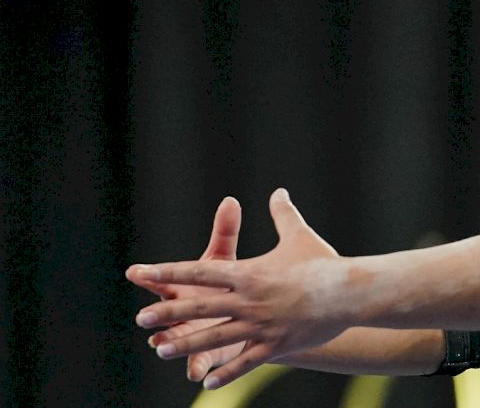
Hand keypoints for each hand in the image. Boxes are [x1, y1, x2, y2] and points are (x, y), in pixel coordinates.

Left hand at [127, 188, 347, 389]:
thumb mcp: (299, 236)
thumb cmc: (324, 263)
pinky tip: (207, 382)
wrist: (350, 291)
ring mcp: (261, 325)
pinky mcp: (275, 345)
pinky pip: (246, 362)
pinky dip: (226, 372)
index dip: (170, 272)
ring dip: (186, 344)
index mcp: (249, 274)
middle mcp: (249, 300)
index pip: (201, 272)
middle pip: (200, 306)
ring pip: (216, 336)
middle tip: (141, 318)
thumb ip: (283, 215)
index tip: (144, 272)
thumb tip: (278, 192)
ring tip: (161, 351)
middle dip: (169, 313)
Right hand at [127, 196, 245, 381]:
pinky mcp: (206, 355)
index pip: (162, 278)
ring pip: (175, 341)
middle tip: (144, 316)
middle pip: (164, 312)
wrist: (248, 317)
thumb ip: (225, 233)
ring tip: (160, 347)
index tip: (135, 271)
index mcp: (182, 287)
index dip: (148, 275)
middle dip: (154, 314)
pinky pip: (199, 363)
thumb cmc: (228, 285)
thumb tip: (230, 201)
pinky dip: (197, 368)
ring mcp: (190, 335)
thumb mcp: (225, 260)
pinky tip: (196, 374)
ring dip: (168, 344)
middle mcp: (180, 312)